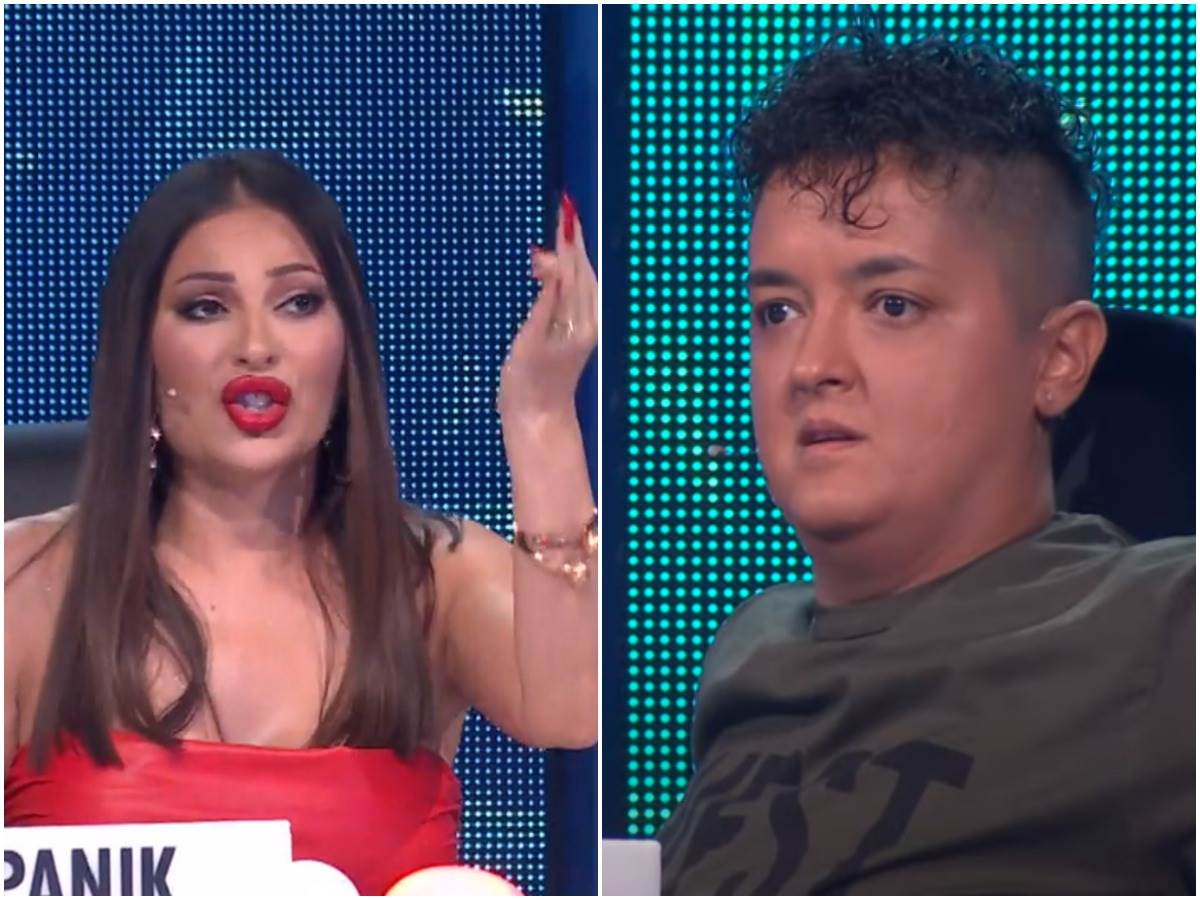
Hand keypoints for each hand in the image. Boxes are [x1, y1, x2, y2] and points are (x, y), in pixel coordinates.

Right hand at [498, 192, 597, 424]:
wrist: (537, 420)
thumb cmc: (528, 383)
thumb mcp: (530, 338)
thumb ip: (544, 298)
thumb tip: (551, 259)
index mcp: (578, 320)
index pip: (573, 269)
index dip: (566, 240)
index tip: (562, 212)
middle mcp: (586, 321)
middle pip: (582, 271)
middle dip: (573, 240)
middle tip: (565, 209)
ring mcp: (582, 329)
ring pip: (581, 281)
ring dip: (572, 254)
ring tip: (565, 228)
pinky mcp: (574, 336)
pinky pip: (574, 294)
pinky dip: (568, 274)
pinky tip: (556, 266)